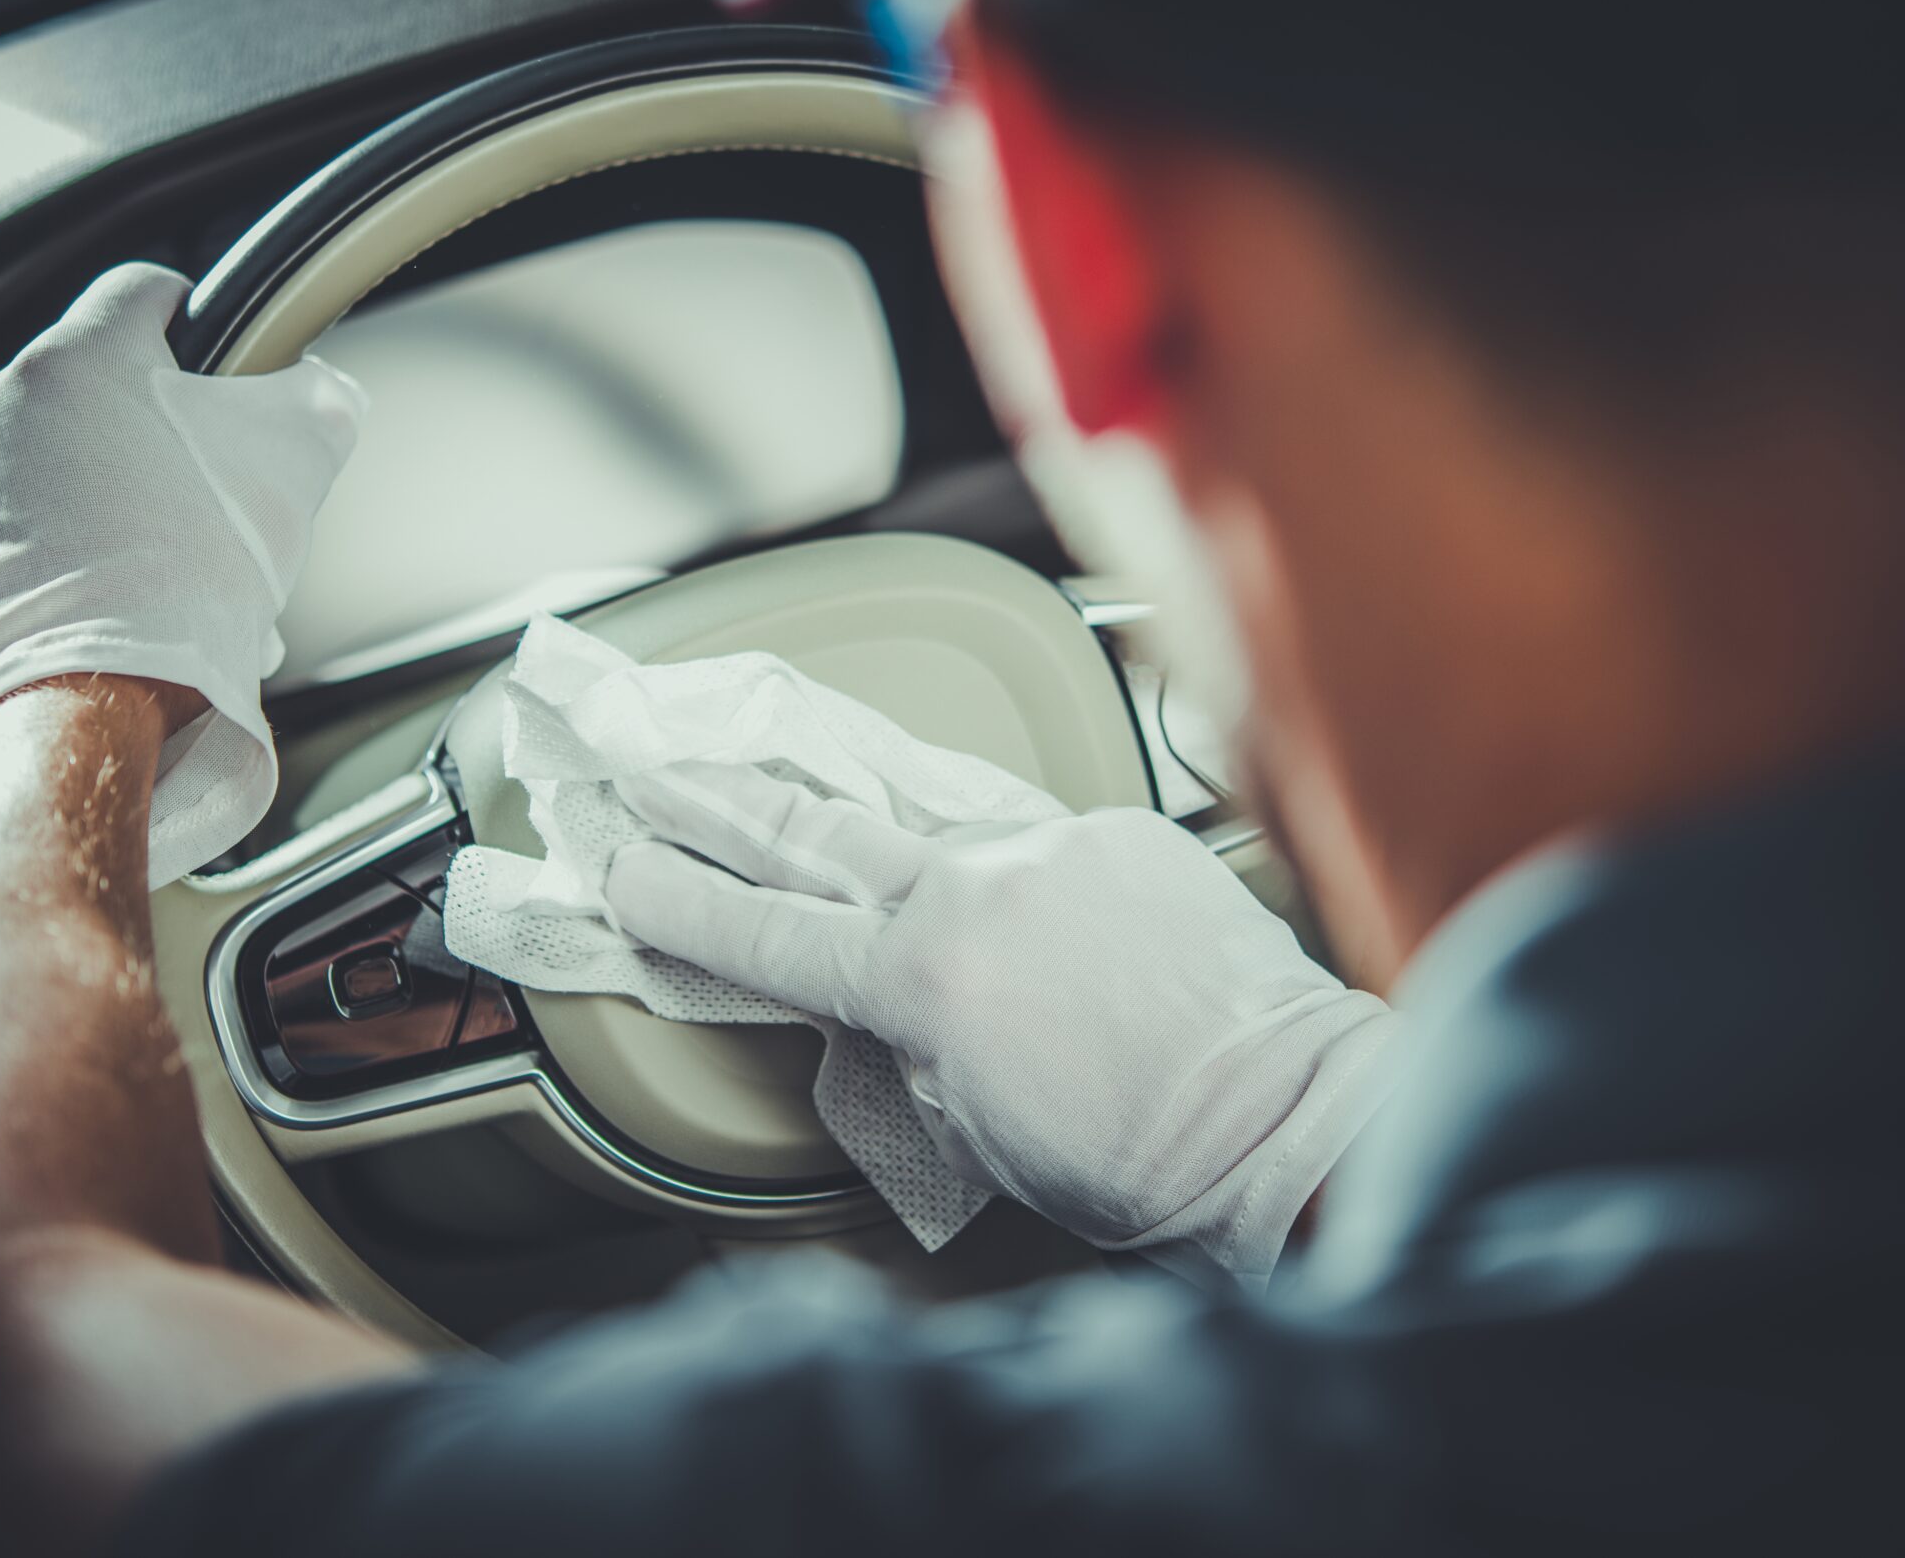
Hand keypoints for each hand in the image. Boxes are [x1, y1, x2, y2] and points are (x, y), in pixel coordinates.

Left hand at [0, 263, 361, 885]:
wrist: (71, 724)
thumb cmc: (173, 600)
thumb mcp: (290, 481)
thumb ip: (313, 409)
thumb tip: (325, 396)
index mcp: (73, 365)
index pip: (140, 292)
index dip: (194, 320)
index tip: (212, 358)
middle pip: (85, 400)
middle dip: (144, 450)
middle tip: (198, 515)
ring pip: (36, 482)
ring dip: (92, 519)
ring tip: (152, 593)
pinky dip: (40, 577)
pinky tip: (95, 628)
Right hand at [604, 762, 1399, 1282]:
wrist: (1285, 1124)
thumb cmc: (1136, 1162)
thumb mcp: (970, 1135)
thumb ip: (902, 1051)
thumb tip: (872, 1012)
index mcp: (921, 978)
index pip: (766, 928)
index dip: (678, 898)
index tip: (618, 864)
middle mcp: (974, 890)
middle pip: (811, 828)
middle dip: (711, 794)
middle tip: (641, 754)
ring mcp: (1049, 848)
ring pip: (914, 801)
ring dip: (832, 783)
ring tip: (759, 742)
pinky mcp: (1117, 832)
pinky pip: (1020, 826)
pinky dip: (982, 845)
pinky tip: (966, 854)